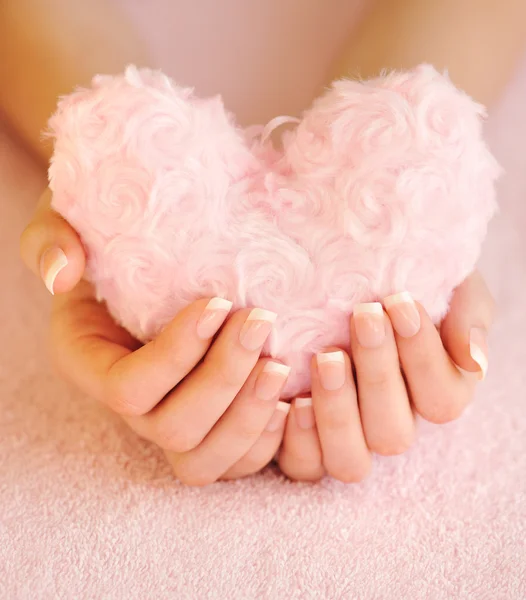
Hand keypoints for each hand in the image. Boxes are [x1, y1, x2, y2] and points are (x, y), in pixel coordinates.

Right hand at [20, 190, 290, 485]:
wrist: (154, 255)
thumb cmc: (114, 237)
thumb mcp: (70, 221)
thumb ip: (51, 238)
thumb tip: (61, 273)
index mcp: (89, 363)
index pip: (127, 387)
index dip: (176, 354)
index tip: (218, 302)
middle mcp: (130, 403)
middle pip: (172, 429)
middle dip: (223, 380)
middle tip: (261, 322)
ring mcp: (171, 419)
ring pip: (204, 460)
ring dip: (247, 417)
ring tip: (281, 364)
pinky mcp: (210, 424)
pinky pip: (235, 461)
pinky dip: (266, 440)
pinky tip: (292, 396)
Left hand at [278, 272, 494, 481]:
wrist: (344, 273)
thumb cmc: (397, 284)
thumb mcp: (445, 286)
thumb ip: (468, 317)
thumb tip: (474, 362)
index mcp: (434, 395)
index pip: (441, 400)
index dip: (423, 356)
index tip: (400, 302)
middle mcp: (392, 424)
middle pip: (392, 433)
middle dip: (378, 373)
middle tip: (364, 318)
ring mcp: (349, 438)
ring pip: (350, 461)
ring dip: (338, 412)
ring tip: (326, 357)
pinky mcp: (306, 442)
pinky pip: (304, 465)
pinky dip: (298, 439)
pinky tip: (291, 397)